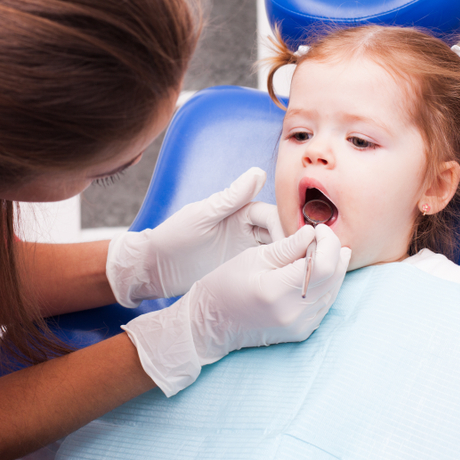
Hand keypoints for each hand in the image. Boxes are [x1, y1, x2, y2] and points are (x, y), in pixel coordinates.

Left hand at [106, 167, 283, 307]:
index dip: (286, 230)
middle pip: (281, 235)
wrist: (156, 267)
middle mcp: (247, 229)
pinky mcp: (242, 269)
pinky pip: (266, 270)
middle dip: (293, 248)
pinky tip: (285, 286)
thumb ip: (231, 198)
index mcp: (240, 211)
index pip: (273, 217)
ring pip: (277, 253)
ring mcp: (246, 250)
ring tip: (298, 278)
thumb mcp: (202, 216)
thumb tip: (258, 172)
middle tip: (302, 265)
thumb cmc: (174, 236)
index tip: (296, 245)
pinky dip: (277, 275)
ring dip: (288, 262)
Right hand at [122, 224, 350, 395]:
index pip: (323, 265)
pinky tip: (319, 271)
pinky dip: (326, 285)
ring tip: (327, 250)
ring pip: (333, 291)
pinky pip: (325, 304)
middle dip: (334, 252)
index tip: (319, 228)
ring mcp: (299, 326)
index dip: (328, 242)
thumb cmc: (226, 284)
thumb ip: (287, 246)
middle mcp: (293, 312)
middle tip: (325, 236)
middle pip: (333, 278)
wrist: (213, 323)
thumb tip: (312, 233)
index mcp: (277, 290)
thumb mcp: (253, 257)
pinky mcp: (302, 331)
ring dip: (334, 268)